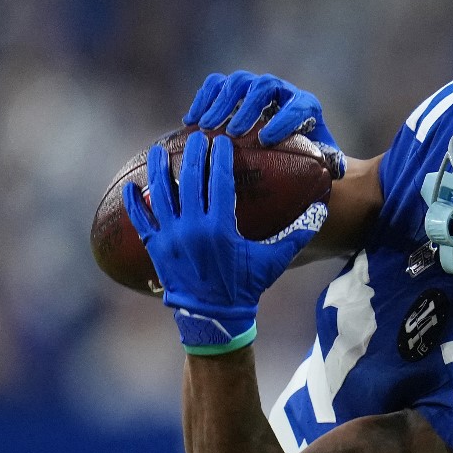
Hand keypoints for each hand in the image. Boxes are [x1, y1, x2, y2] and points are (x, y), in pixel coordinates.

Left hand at [123, 132, 325, 353]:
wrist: (214, 317)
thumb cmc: (245, 287)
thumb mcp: (272, 261)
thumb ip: (296, 236)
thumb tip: (321, 212)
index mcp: (220, 228)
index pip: (218, 182)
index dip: (220, 158)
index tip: (222, 140)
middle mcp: (192, 228)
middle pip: (190, 181)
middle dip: (193, 154)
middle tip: (196, 135)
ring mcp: (171, 237)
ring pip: (161, 194)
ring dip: (159, 170)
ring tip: (159, 150)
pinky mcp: (156, 248)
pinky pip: (141, 221)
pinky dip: (135, 203)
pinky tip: (131, 186)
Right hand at [183, 70, 345, 179]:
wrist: (291, 143)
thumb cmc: (307, 158)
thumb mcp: (323, 162)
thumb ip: (330, 165)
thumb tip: (335, 173)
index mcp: (307, 106)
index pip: (299, 106)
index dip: (283, 120)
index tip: (266, 139)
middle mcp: (282, 91)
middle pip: (264, 87)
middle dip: (247, 108)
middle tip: (233, 132)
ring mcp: (256, 87)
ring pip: (238, 82)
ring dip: (220, 103)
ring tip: (206, 128)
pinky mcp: (235, 89)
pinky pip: (217, 85)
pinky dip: (203, 99)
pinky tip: (190, 122)